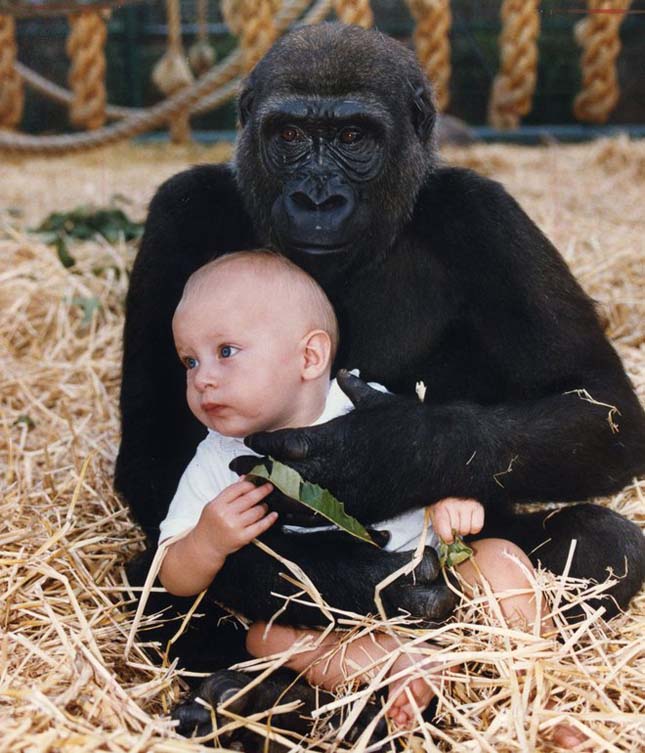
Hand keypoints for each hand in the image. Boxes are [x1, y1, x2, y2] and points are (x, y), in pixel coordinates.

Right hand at [193, 479, 276, 559]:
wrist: (206, 546)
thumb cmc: (210, 524)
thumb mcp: (214, 505)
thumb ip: (230, 492)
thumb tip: (244, 478)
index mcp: (218, 504)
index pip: (238, 488)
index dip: (250, 484)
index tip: (256, 483)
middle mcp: (226, 515)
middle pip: (249, 498)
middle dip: (262, 491)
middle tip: (269, 487)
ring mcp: (235, 526)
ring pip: (256, 511)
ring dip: (264, 506)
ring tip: (264, 505)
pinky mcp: (243, 537)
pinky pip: (260, 526)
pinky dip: (269, 519)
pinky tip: (273, 515)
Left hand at [230, 370, 426, 523]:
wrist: (438, 455)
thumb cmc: (408, 424)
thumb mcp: (378, 402)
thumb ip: (355, 390)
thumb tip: (346, 375)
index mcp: (333, 437)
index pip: (286, 442)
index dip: (264, 442)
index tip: (248, 439)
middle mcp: (333, 467)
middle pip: (282, 474)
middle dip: (256, 470)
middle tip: (234, 468)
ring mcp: (344, 492)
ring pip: (296, 500)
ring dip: (271, 495)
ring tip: (252, 492)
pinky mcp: (358, 510)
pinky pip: (321, 518)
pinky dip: (299, 517)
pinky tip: (285, 516)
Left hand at [429, 497, 483, 543]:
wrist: (451, 492)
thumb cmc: (443, 508)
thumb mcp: (436, 517)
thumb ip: (440, 530)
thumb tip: (449, 542)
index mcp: (440, 507)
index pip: (445, 531)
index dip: (447, 537)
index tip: (448, 537)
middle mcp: (454, 504)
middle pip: (457, 531)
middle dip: (455, 531)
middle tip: (454, 524)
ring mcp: (466, 505)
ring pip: (467, 529)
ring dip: (464, 529)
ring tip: (461, 521)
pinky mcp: (478, 506)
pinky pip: (477, 526)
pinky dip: (474, 527)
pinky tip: (469, 521)